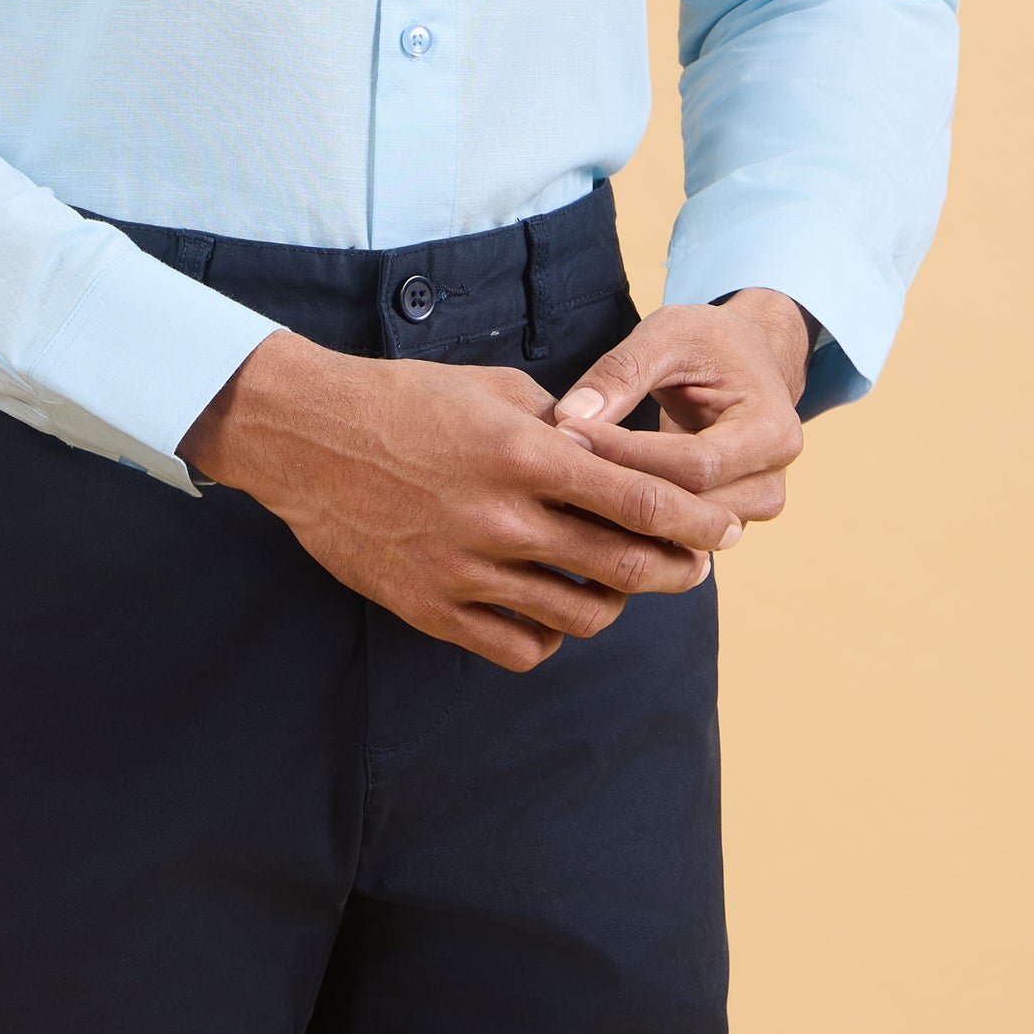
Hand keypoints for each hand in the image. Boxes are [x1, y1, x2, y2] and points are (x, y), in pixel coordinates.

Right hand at [180, 331, 741, 671]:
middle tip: (696, 564)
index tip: (724, 528)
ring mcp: (467, 571)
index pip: (640, 501)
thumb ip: (558, 424)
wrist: (308, 437)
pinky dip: (550, 635)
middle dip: (677, 568)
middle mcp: (504, 519)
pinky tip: (552, 610)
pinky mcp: (432, 609)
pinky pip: (520, 646)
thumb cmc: (403, 398)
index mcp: (524, 455)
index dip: (697, 521)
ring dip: (615, 604)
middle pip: (624, 566)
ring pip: (580, 615)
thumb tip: (608, 452)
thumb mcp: (492, 387)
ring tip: (621, 585)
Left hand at [550, 291, 813, 536]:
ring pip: (684, 531)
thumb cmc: (711, 341)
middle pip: (692, 506)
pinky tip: (591, 501)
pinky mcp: (731, 517)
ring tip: (566, 487)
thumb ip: (620, 371)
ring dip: (625, 514)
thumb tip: (568, 416)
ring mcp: (756, 506)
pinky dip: (636, 521)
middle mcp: (772, 480)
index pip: (694, 464)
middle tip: (556, 466)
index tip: (570, 434)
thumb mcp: (668, 334)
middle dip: (622, 489)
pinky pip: (681, 532)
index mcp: (772, 430)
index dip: (628, 454)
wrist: (750, 355)